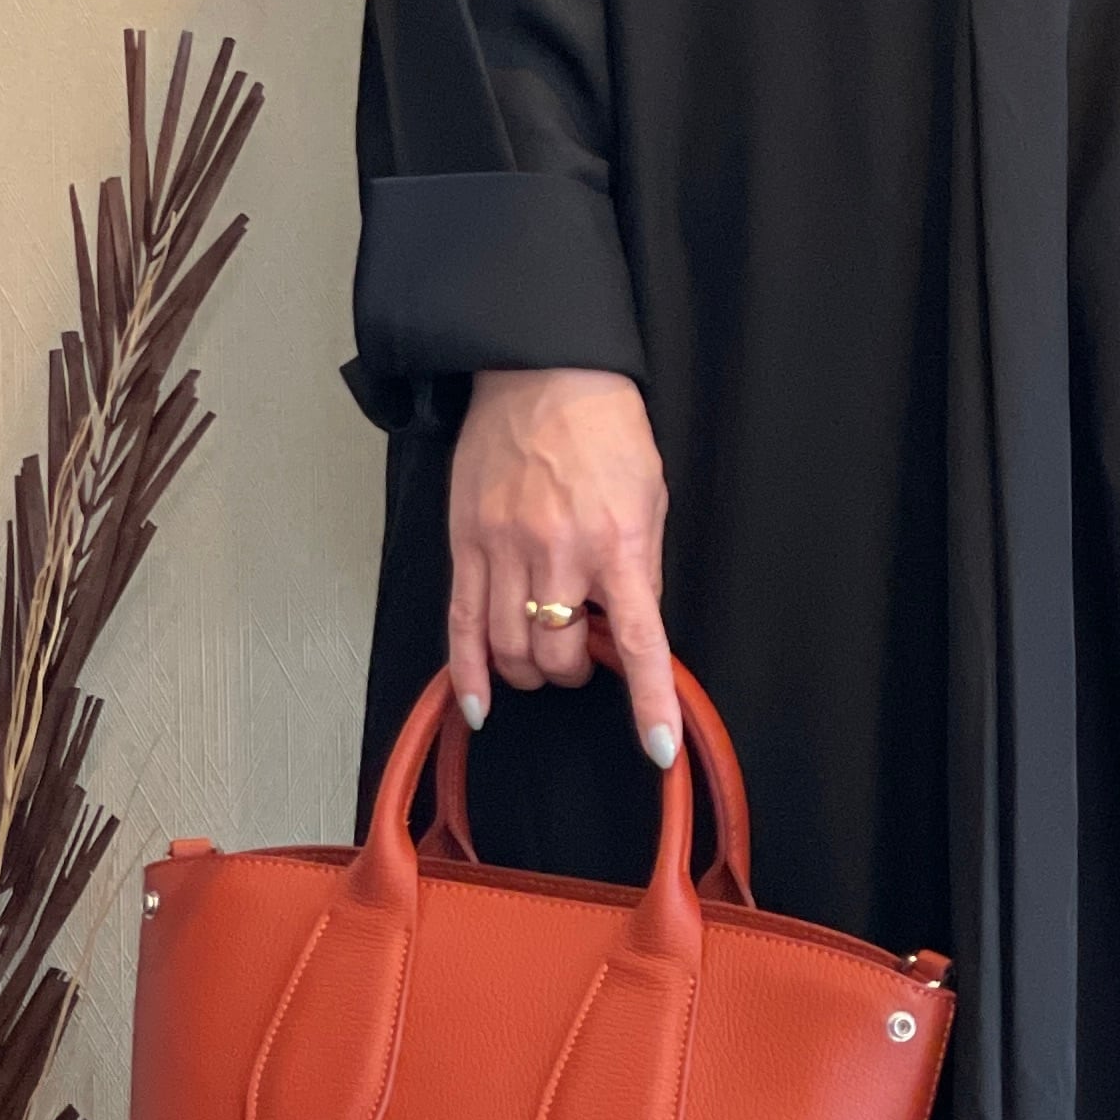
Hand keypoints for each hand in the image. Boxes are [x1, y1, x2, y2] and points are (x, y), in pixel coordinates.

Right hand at [446, 366, 678, 765]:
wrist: (543, 372)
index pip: (639, 642)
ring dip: (531, 671)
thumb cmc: (606, 432)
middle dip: (575, 671)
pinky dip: (467, 674)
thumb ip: (640, 566)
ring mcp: (504, 551)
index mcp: (617, 545)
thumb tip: (629, 628)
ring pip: (511, 650)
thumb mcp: (649, 498)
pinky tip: (476, 707)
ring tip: (543, 656)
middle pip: (560, 655)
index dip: (649, 701)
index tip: (656, 748)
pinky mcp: (465, 544)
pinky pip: (462, 625)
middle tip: (582, 653)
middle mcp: (558, 555)